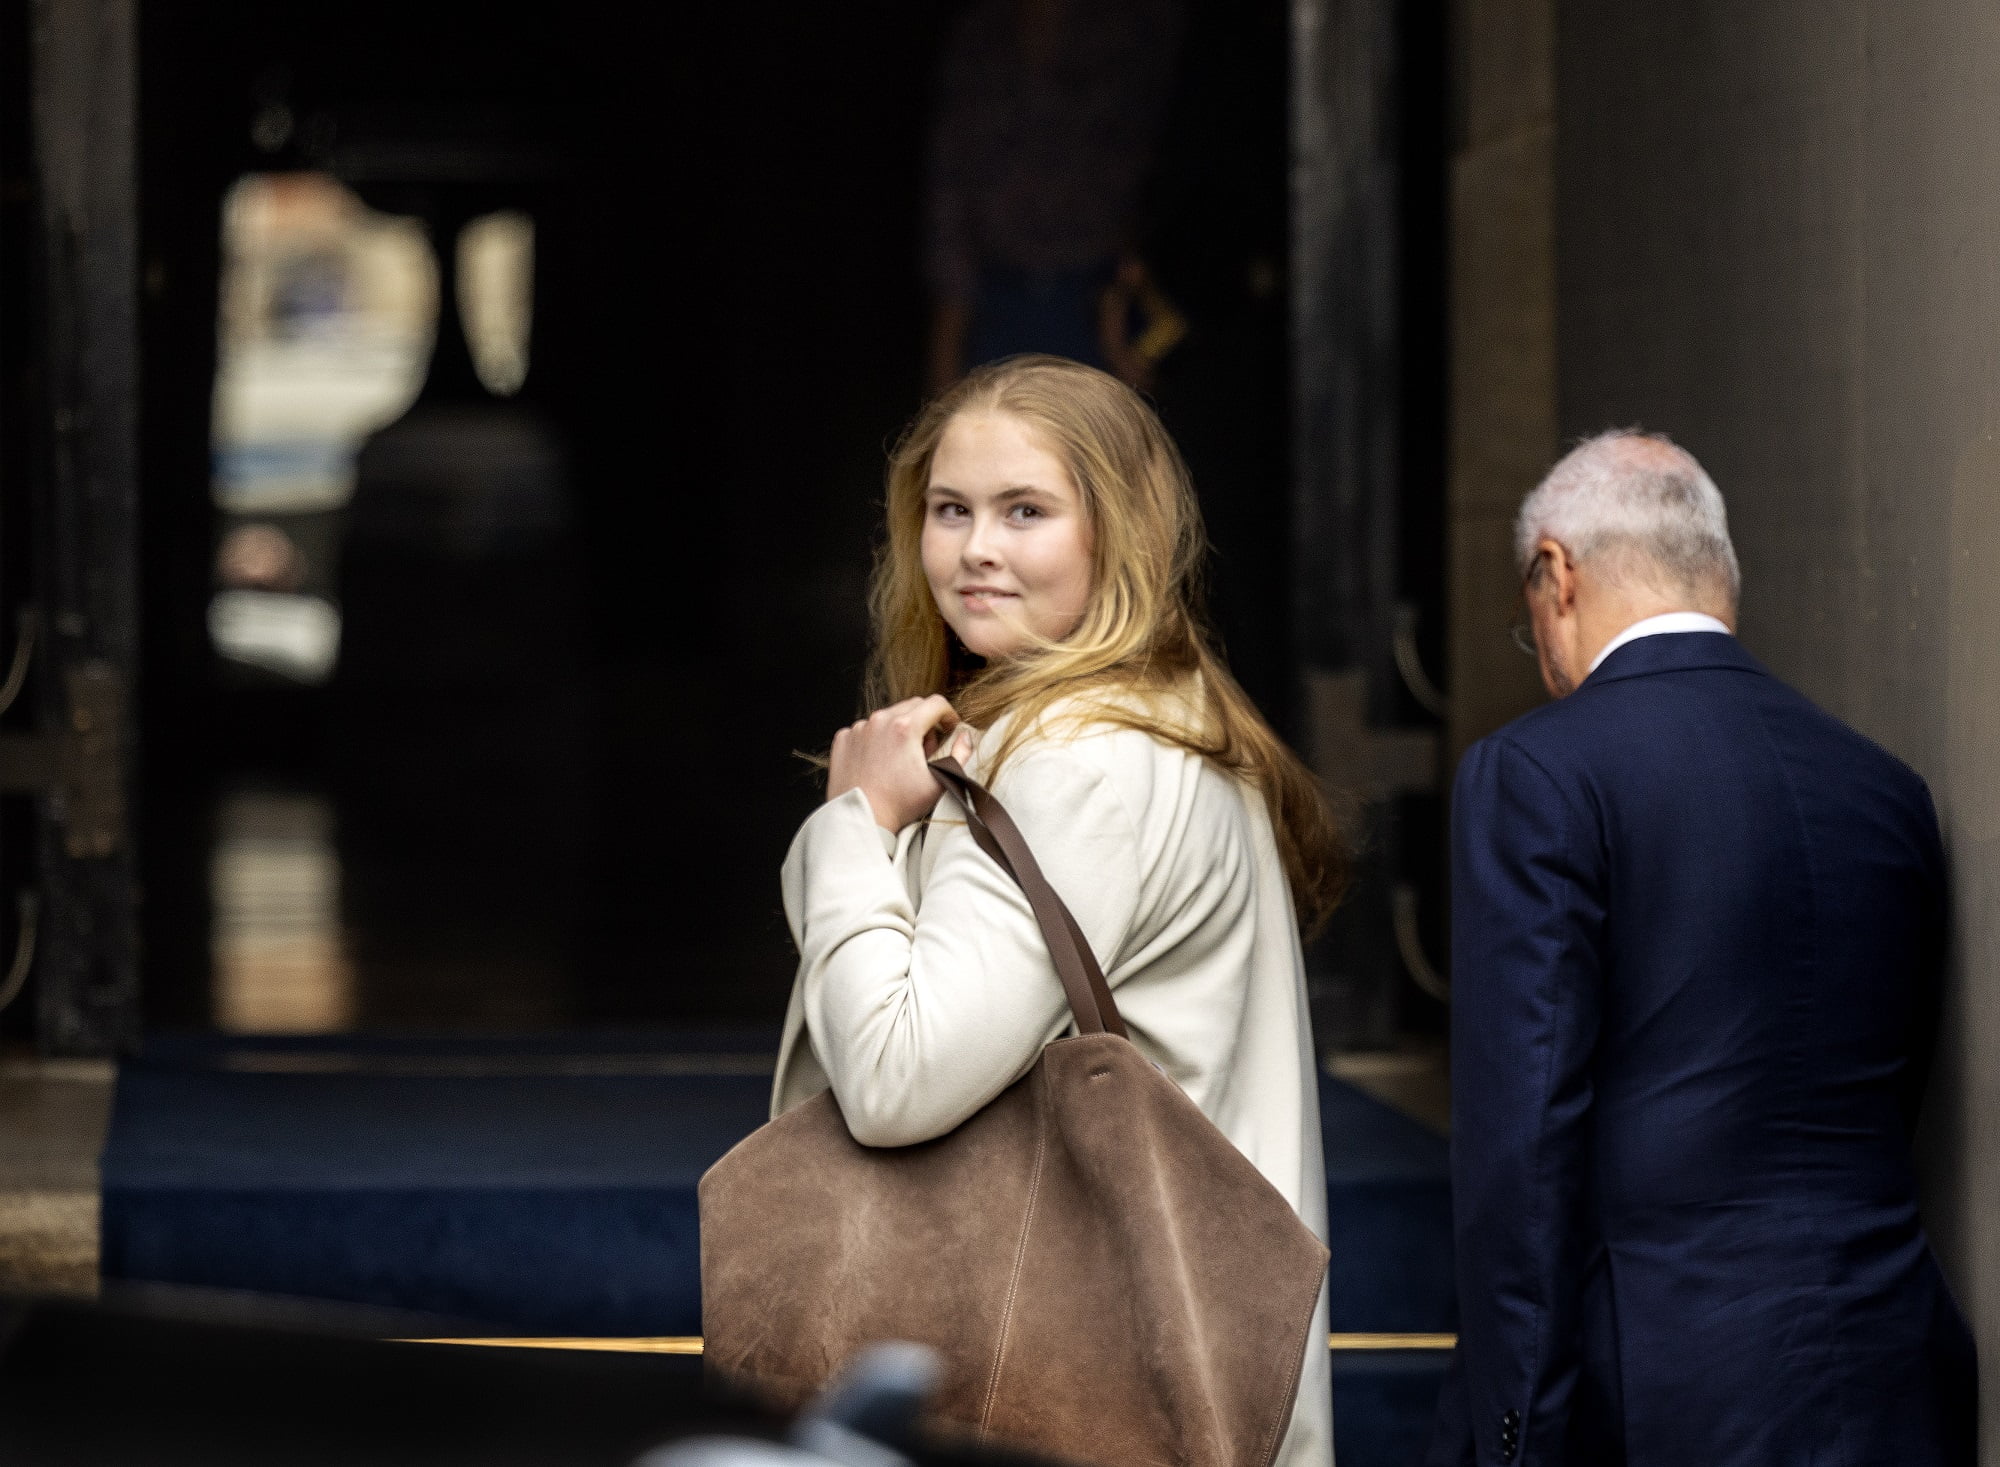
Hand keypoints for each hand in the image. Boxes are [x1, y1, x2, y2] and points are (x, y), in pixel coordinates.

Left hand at [827, 696, 975, 831]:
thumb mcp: (940, 782)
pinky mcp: (843, 739)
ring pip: (888, 716)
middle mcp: (880, 721)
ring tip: (901, 758)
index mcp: (905, 727)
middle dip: (925, 721)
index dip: (948, 714)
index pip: (936, 703)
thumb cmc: (899, 805)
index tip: (949, 728)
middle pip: (912, 706)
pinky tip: (880, 761)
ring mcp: (858, 729)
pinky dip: (876, 738)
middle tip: (926, 749)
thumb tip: (964, 736)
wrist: (862, 819)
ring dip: (899, 729)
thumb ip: (960, 754)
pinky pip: (866, 728)